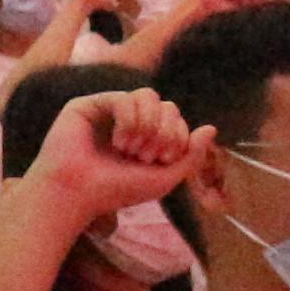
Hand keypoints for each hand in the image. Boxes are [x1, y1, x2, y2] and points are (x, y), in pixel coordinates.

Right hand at [27, 86, 197, 212]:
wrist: (78, 194)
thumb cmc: (118, 190)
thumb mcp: (165, 178)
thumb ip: (191, 155)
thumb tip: (211, 127)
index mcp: (146, 136)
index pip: (176, 118)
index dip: (179, 135)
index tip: (163, 160)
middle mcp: (129, 120)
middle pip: (166, 105)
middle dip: (165, 131)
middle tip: (148, 156)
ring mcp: (108, 111)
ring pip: (148, 95)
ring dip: (148, 125)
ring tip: (132, 150)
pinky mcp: (89, 105)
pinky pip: (125, 97)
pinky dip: (130, 120)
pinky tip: (120, 143)